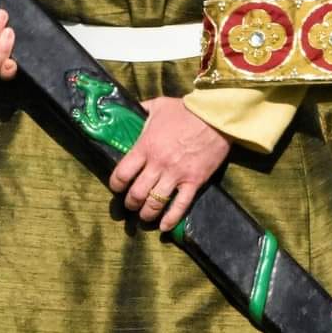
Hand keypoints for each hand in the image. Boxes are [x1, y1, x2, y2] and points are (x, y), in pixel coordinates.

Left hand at [109, 96, 229, 232]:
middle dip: (130, 203)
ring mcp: (176, 175)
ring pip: (155, 203)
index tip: (116, 188)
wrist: (215, 115)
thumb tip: (128, 110)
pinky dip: (171, 220)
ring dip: (146, 214)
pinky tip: (164, 227)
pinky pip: (180, 206)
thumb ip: (140, 110)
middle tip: (130, 205)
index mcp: (145, 147)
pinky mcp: (194, 182)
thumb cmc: (185, 109)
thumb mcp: (157, 105)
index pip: (122, 174)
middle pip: (136, 193)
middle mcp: (158, 164)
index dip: (115, 185)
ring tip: (144, 216)